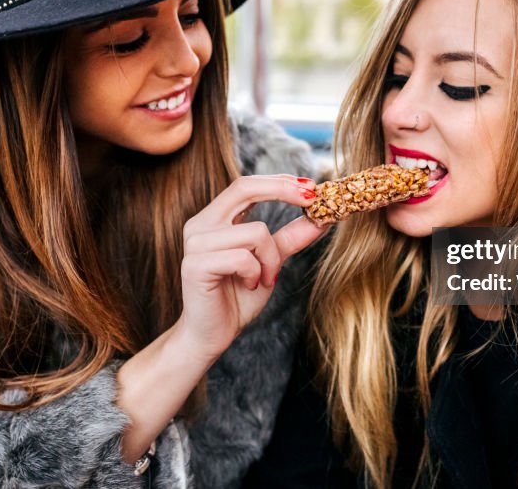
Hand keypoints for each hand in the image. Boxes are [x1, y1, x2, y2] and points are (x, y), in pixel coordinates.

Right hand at [175, 175, 324, 362]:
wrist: (212, 335)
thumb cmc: (237, 297)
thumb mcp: (270, 261)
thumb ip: (290, 238)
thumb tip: (321, 217)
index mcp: (215, 218)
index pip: (246, 184)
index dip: (279, 181)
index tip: (312, 187)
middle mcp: (201, 224)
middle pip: (243, 188)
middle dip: (283, 190)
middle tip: (312, 200)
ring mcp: (196, 243)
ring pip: (255, 231)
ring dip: (271, 258)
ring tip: (264, 278)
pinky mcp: (195, 265)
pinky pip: (244, 258)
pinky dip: (257, 273)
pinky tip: (249, 285)